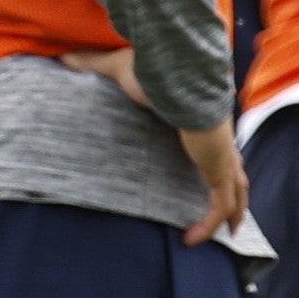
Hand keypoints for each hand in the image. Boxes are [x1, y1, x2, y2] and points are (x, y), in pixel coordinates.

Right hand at [61, 47, 248, 241]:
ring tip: (227, 234)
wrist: (177, 75)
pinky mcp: (218, 169)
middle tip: (229, 215)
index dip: (216, 163)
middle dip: (236, 194)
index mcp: (203, 121)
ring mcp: (223, 157)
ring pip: (237, 194)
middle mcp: (219, 141)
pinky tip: (190, 241)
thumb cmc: (154, 72)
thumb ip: (92, 65)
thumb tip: (61, 57)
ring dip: (233, 215)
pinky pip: (218, 206)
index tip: (206, 174)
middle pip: (237, 173)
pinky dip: (207, 225)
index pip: (216, 145)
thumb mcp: (117, 69)